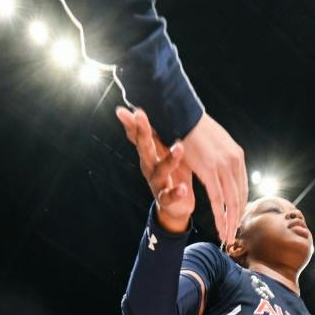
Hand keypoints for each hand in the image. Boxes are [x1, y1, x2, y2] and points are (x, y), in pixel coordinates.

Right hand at [116, 106, 194, 234]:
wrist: (175, 207)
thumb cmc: (172, 172)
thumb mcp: (165, 151)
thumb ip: (160, 134)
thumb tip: (157, 108)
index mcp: (150, 153)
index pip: (139, 135)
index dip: (133, 122)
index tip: (131, 108)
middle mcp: (149, 166)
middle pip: (144, 147)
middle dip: (142, 131)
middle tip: (140, 115)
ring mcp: (156, 183)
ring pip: (160, 170)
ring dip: (169, 159)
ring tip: (179, 147)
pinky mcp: (165, 199)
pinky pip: (169, 196)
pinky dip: (176, 192)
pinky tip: (182, 188)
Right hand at [175, 111, 247, 245]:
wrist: (183, 115)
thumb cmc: (192, 129)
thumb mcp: (211, 145)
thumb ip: (218, 159)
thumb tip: (218, 166)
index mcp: (237, 156)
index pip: (242, 187)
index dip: (239, 205)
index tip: (236, 218)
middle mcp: (234, 162)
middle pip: (239, 197)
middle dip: (236, 218)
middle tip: (233, 234)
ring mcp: (224, 166)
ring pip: (231, 202)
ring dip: (230, 222)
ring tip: (227, 237)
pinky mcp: (211, 171)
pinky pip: (219, 200)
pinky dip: (221, 216)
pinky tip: (221, 228)